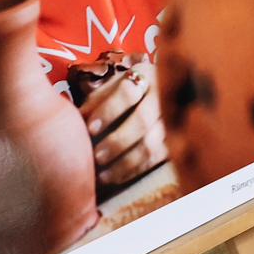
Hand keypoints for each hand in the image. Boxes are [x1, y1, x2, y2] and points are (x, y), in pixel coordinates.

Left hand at [78, 61, 167, 186]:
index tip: (89, 129)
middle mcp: (163, 95)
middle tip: (97, 156)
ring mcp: (173, 119)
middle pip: (143, 120)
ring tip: (104, 175)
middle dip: (118, 141)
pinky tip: (117, 178)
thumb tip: (77, 118)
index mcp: (145, 76)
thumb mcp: (115, 86)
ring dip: (126, 162)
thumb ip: (97, 100)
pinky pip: (157, 160)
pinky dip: (136, 170)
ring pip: (153, 144)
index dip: (108, 111)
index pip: (128, 92)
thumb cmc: (130, 90)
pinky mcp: (176, 140)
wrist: (166, 93)